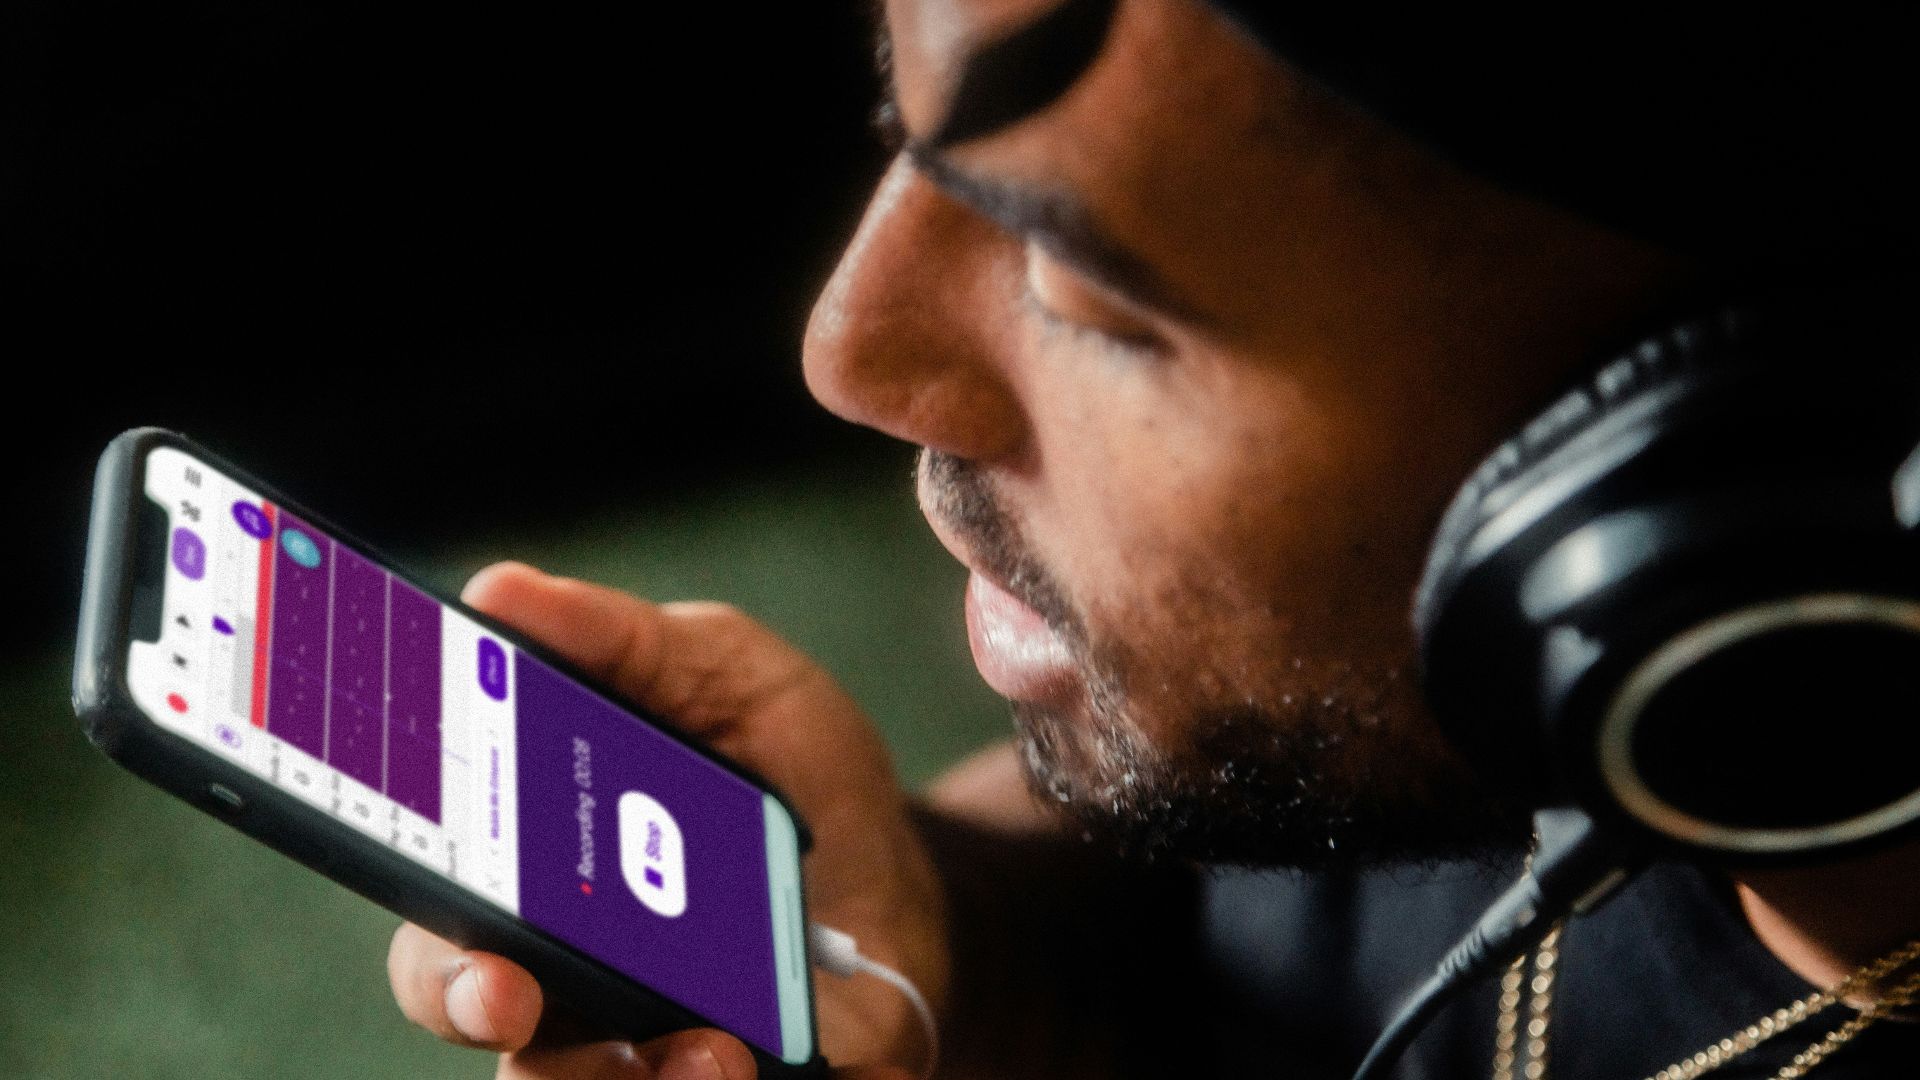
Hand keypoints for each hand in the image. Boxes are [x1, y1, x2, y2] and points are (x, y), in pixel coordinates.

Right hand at [387, 563, 944, 1078]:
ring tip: (708, 1051)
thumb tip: (500, 590)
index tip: (480, 960)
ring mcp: (663, 1048)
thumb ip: (620, 641)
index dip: (442, 965)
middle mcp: (581, 985)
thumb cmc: (784, 763)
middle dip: (500, 1029)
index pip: (449, 940)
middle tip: (526, 1002)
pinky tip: (766, 1056)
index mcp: (543, 884)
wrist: (903, 857)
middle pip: (504, 1041)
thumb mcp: (722, 671)